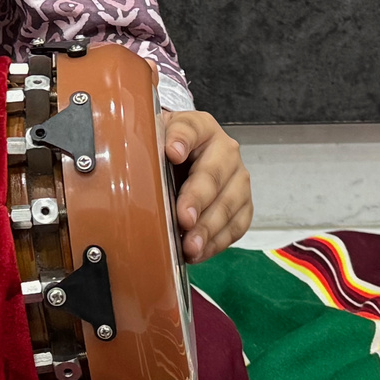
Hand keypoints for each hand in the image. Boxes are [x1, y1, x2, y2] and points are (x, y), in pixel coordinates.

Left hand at [163, 110, 250, 262]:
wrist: (184, 156)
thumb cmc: (167, 147)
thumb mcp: (155, 136)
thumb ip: (148, 142)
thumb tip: (136, 161)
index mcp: (201, 127)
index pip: (190, 129)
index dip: (181, 140)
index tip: (171, 153)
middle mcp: (226, 150)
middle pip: (214, 174)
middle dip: (198, 200)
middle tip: (183, 219)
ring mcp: (238, 178)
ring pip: (230, 204)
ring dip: (209, 228)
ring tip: (190, 246)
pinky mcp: (243, 203)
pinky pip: (236, 225)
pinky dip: (218, 241)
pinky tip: (200, 252)